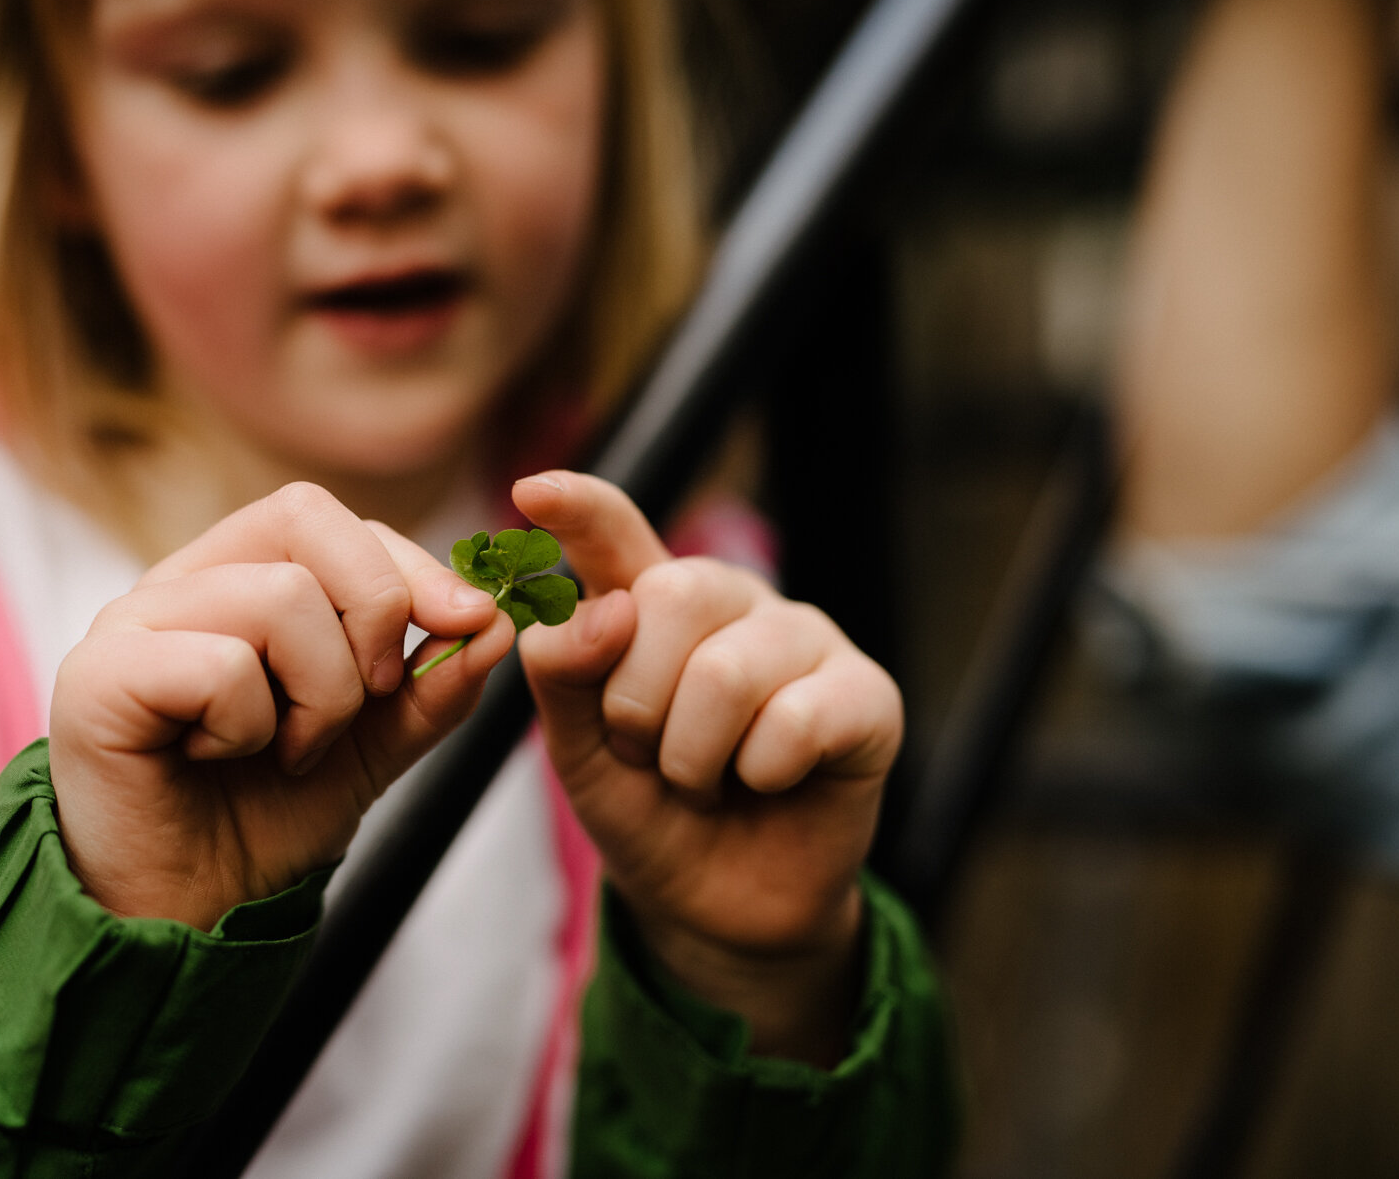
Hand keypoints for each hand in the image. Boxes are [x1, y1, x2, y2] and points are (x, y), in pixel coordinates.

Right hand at [48, 483, 515, 929]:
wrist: (189, 911)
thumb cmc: (266, 817)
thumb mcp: (375, 744)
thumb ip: (434, 686)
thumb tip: (498, 623)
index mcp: (238, 577)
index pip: (334, 519)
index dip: (414, 566)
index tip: (470, 624)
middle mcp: (181, 582)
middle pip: (306, 519)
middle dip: (376, 612)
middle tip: (369, 700)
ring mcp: (131, 620)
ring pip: (281, 596)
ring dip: (320, 695)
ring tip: (285, 751)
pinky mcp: (99, 675)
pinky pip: (223, 664)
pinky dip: (250, 726)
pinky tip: (218, 759)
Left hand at [512, 472, 900, 1065]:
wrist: (716, 908)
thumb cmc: (649, 812)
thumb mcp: (578, 751)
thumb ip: (564, 675)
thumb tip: (601, 612)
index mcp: (653, 603)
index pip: (616, 533)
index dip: (579, 507)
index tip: (532, 491)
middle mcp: (733, 603)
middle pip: (670, 595)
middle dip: (636, 702)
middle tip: (651, 755)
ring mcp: (805, 641)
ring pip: (727, 671)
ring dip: (693, 756)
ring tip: (706, 780)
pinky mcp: (867, 695)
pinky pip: (797, 719)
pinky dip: (761, 773)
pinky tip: (770, 783)